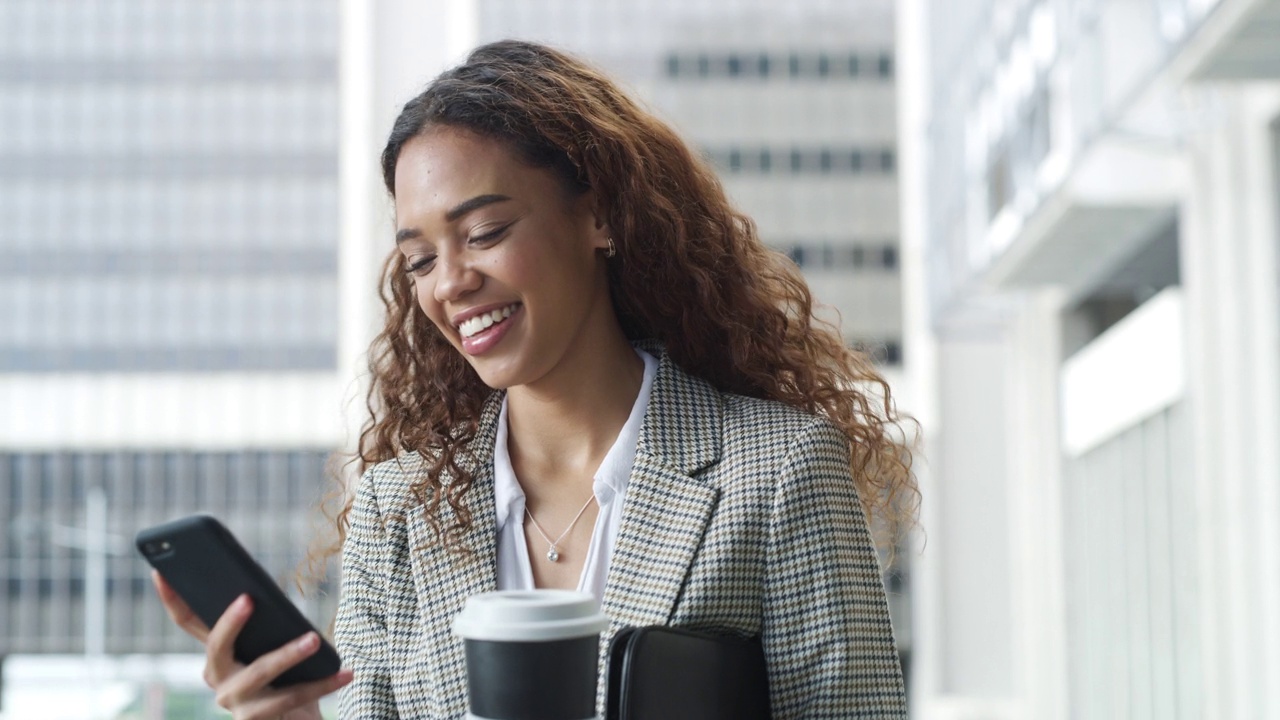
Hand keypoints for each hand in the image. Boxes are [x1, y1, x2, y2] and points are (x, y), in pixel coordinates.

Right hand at [152, 570, 353, 719]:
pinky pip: (293, 697)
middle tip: (248, 599)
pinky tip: (346, 672)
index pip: (188, 623)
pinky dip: (324, 683)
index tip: (161, 570)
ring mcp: (235, 703)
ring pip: (260, 672)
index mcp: (217, 655)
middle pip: (216, 646)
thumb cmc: (287, 677)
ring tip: (315, 639)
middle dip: (230, 622)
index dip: (172, 598)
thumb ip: (267, 624)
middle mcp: (218, 679)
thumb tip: (266, 591)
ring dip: (289, 654)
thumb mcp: (274, 645)